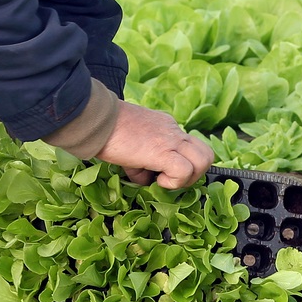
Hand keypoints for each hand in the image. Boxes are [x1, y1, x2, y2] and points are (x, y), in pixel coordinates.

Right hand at [98, 101, 213, 187]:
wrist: (96, 119)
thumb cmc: (105, 131)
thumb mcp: (129, 147)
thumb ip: (141, 163)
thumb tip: (146, 180)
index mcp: (166, 127)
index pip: (188, 146)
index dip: (180, 164)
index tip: (160, 172)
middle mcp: (174, 131)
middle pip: (205, 153)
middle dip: (194, 173)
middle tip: (171, 179)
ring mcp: (171, 140)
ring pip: (204, 160)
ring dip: (189, 178)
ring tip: (167, 180)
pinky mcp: (163, 152)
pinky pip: (184, 170)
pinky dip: (175, 182)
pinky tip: (158, 181)